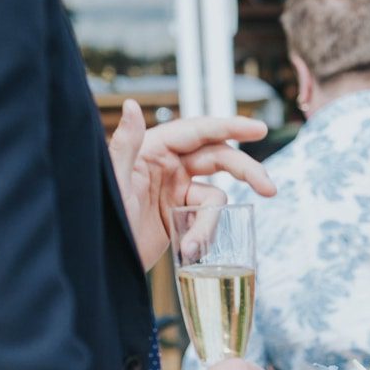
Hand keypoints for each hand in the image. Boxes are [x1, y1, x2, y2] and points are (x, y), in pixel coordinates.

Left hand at [107, 100, 276, 269]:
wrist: (101, 264)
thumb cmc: (99, 220)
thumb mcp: (114, 185)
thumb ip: (125, 144)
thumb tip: (132, 106)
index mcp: (152, 149)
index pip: (198, 131)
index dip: (231, 127)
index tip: (260, 130)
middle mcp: (167, 165)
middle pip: (219, 158)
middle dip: (247, 172)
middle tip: (269, 190)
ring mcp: (175, 190)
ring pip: (215, 195)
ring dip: (211, 221)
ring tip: (193, 245)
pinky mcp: (179, 214)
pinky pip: (206, 217)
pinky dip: (204, 232)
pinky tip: (189, 249)